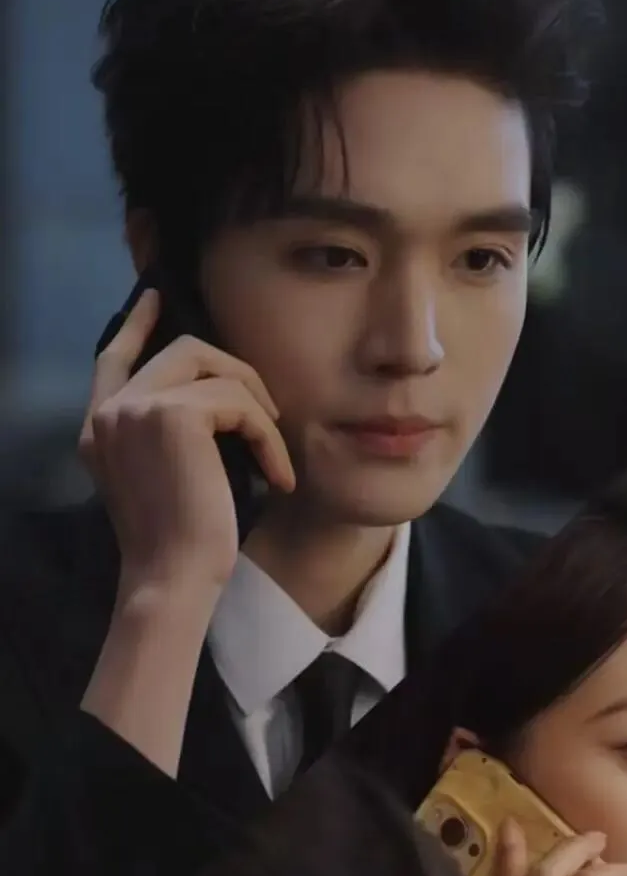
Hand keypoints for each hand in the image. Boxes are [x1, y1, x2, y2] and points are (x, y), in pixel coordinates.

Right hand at [81, 288, 295, 596]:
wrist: (171, 576)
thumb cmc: (177, 545)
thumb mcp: (161, 480)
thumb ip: (165, 434)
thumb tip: (214, 398)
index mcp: (99, 428)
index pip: (114, 358)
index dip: (138, 325)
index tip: (157, 299)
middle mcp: (110, 411)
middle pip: (181, 351)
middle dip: (234, 370)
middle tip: (266, 410)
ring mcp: (138, 408)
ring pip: (217, 370)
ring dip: (259, 409)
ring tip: (274, 454)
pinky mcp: (174, 415)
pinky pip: (240, 402)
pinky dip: (269, 436)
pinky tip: (278, 475)